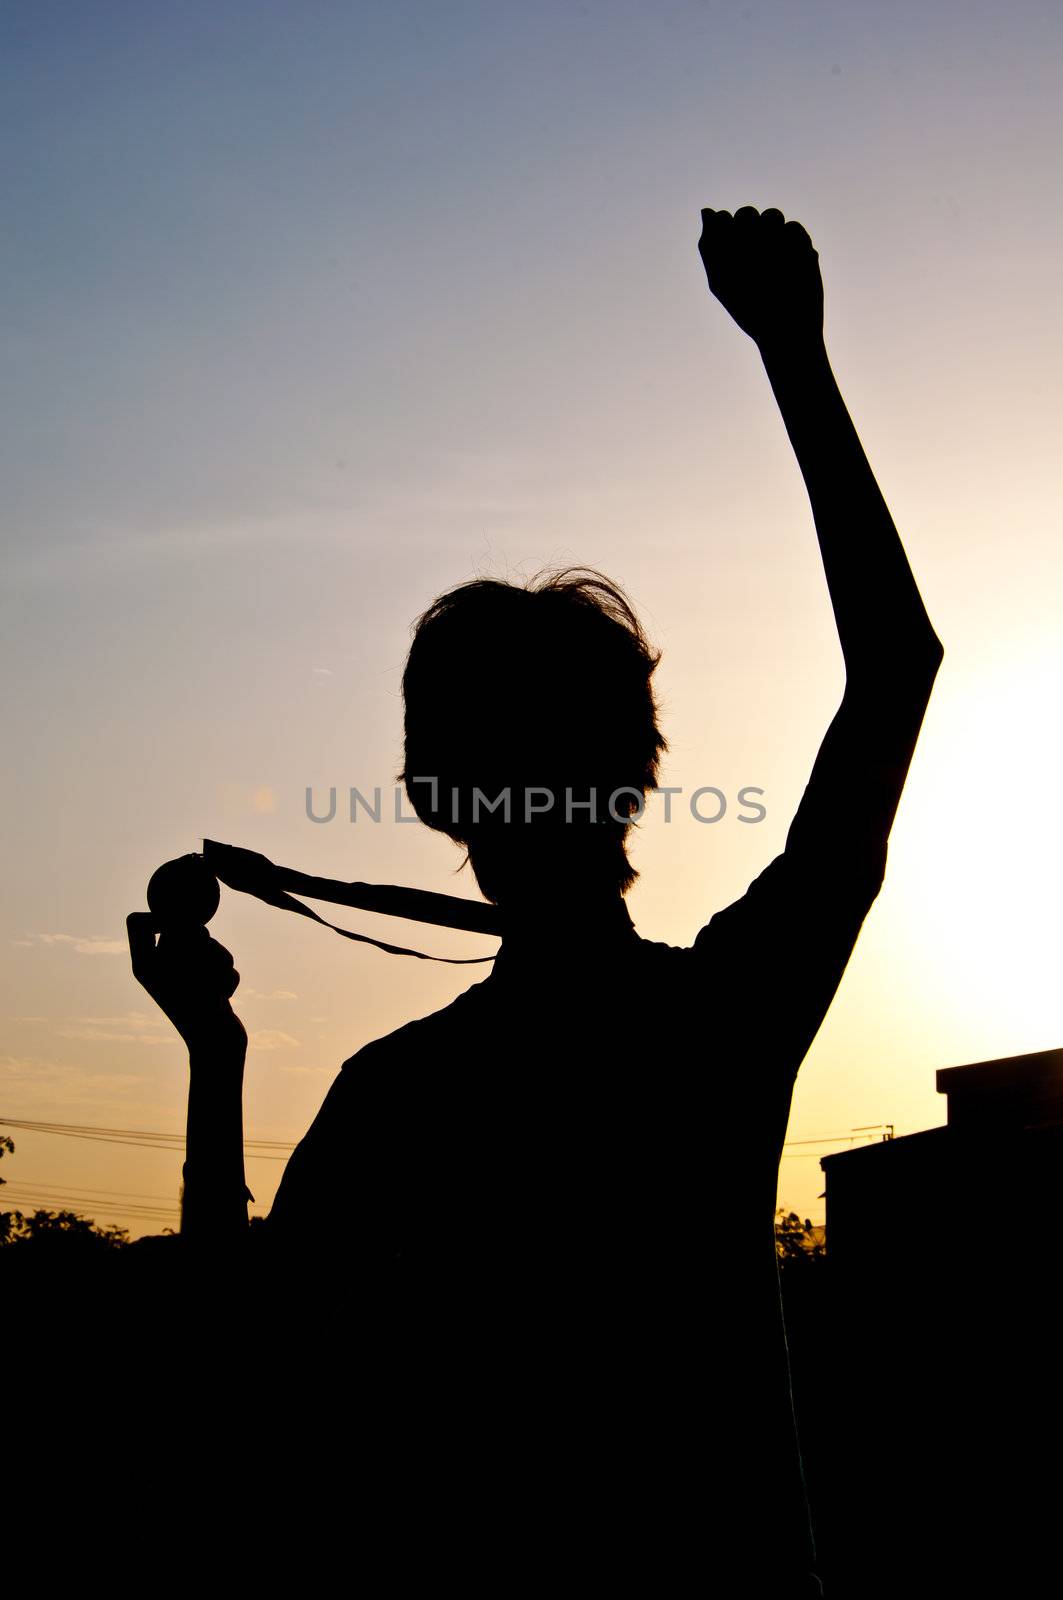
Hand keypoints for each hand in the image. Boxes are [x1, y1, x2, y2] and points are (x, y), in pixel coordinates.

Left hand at [126, 912, 246, 1056]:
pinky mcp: (207, 982)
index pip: (137, 922)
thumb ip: (184, 936)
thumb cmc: (195, 1008)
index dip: (158, 915)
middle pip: (184, 928)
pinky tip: (224, 996)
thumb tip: (190, 920)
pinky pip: (223, 962)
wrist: (215, 1045)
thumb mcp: (185, 967)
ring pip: (209, 943)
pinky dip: (227, 977)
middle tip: (204, 966)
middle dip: (203, 944)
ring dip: (219, 961)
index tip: (181, 924)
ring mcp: (186, 974)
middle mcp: (161, 967)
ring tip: (216, 986)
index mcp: (144, 963)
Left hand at [698, 206, 823, 352]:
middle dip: (748, 232)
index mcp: (732, 254)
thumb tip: (706, 211)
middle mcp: (754, 246)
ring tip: (771, 264)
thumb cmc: (749, 310)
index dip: (726, 234)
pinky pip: (793, 227)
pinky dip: (790, 243)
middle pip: (748, 214)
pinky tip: (789, 264)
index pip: (724, 220)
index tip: (730, 255)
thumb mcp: (721, 281)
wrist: (786, 327)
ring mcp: (778, 244)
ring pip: (772, 215)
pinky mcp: (802, 246)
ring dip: (769, 235)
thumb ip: (710, 245)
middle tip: (752, 260)